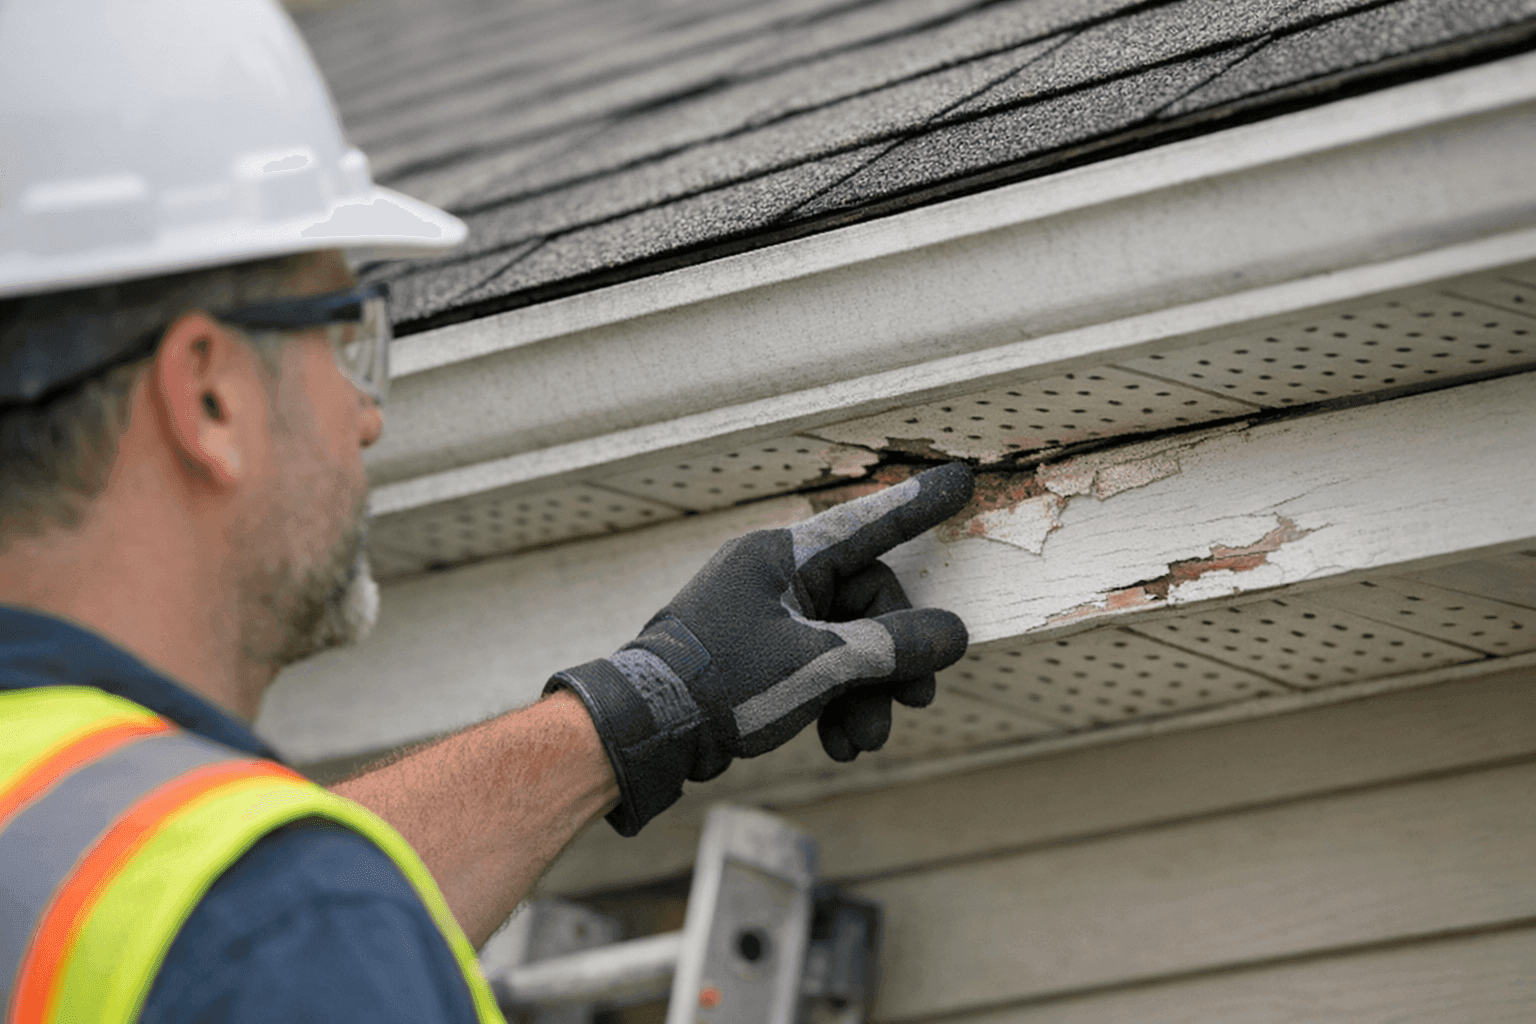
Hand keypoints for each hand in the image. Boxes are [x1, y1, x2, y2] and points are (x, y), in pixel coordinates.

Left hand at [547, 463, 973, 835]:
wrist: (644, 733)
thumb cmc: (723, 684)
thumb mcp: (818, 666)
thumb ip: (891, 647)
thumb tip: (953, 634)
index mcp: (782, 556)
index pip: (868, 523)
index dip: (919, 506)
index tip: (961, 479)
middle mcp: (773, 575)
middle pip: (866, 603)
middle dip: (893, 660)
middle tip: (917, 702)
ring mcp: (763, 614)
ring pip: (845, 643)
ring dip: (866, 694)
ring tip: (865, 741)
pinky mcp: (756, 654)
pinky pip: (817, 667)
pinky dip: (834, 703)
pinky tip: (838, 745)